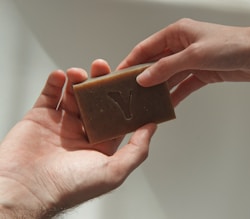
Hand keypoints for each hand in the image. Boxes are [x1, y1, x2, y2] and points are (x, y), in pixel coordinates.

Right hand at [0, 59, 156, 217]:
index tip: (128, 82)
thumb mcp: (114, 171)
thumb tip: (152, 128)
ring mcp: (60, 125)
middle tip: (103, 68)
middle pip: (94, 102)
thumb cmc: (70, 187)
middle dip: (99, 84)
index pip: (116, 117)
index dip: (122, 100)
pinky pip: (48, 95)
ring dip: (78, 81)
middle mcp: (82, 134)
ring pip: (72, 96)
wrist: (26, 189)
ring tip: (80, 73)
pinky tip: (61, 75)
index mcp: (100, 145)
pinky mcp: (39, 118)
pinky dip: (55, 83)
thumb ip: (137, 149)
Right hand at [118, 18, 249, 105]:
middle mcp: (183, 45)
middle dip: (144, 77)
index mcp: (177, 33)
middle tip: (130, 92)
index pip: (146, 48)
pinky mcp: (203, 73)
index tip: (118, 75)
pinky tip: (167, 105)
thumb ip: (167, 67)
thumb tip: (144, 78)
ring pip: (169, 76)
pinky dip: (176, 95)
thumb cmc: (233, 44)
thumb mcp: (194, 55)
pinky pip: (184, 85)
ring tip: (145, 102)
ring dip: (159, 88)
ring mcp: (192, 60)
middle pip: (156, 63)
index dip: (131, 61)